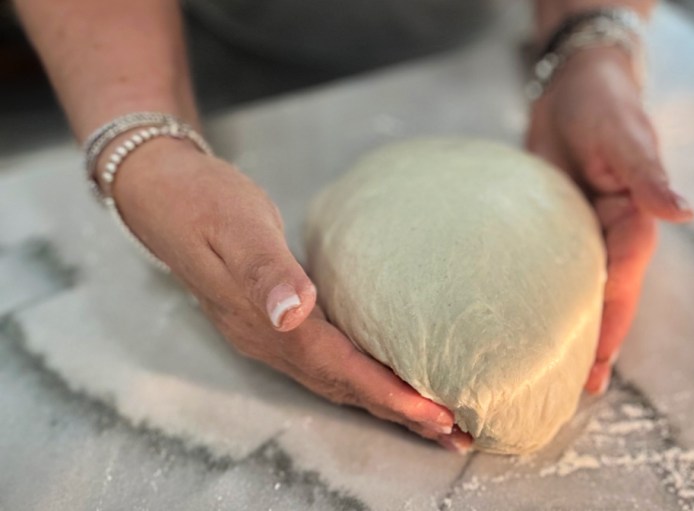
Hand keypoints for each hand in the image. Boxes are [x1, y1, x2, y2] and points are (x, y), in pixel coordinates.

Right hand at [111, 137, 472, 451]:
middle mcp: (268, 341)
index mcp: (266, 324)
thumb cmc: (203, 201)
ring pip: (337, 383)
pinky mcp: (273, 325)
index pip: (340, 371)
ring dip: (385, 404)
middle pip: (344, 390)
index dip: (389, 395)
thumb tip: (294, 312)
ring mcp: (268, 337)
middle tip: (454, 434)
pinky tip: (386, 379)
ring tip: (432, 420)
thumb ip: (266, 272)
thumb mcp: (236, 227)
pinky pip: (328, 364)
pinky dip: (364, 379)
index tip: (436, 414)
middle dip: (400, 415)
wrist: (163, 193)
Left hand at [526, 46, 693, 393]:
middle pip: (607, 300)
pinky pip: (555, 271)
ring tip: (555, 372)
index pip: (621, 285)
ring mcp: (586, 235)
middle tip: (575, 390)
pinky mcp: (559, 228)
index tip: (596, 365)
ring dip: (572, 329)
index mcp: (634, 223)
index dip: (610, 326)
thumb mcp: (624, 139)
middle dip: (594, 343)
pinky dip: (546, 298)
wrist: (572, 87)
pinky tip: (529, 320)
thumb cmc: (603, 106)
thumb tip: (683, 214)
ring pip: (582, 292)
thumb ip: (649, 177)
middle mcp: (613, 237)